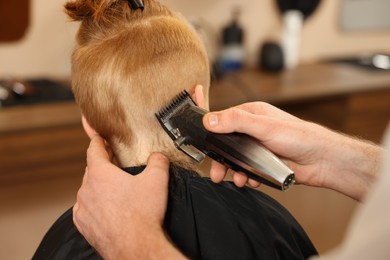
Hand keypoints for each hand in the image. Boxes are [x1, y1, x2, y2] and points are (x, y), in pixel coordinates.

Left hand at [73, 135, 184, 258]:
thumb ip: (158, 160)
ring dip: (98, 186)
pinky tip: (107, 208)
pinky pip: (86, 209)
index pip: (93, 150)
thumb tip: (157, 156)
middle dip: (102, 165)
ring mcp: (83, 209)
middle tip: (114, 165)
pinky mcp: (84, 226)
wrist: (136, 247)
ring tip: (114, 190)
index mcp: (100, 174)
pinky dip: (94, 204)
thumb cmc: (143, 214)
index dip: (97, 141)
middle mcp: (86, 190)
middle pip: (91, 170)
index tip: (97, 138)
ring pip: (88, 190)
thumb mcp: (157, 179)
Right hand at [203, 102, 381, 200]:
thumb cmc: (300, 137)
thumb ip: (236, 122)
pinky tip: (252, 180)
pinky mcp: (263, 163)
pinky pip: (247, 170)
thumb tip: (209, 120)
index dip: (211, 132)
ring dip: (234, 171)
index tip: (203, 144)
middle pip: (226, 144)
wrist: (322, 161)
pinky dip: (246, 177)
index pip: (223, 120)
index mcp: (251, 114)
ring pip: (235, 159)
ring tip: (238, 179)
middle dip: (221, 159)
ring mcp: (257, 147)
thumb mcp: (264, 126)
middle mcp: (252, 130)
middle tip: (217, 172)